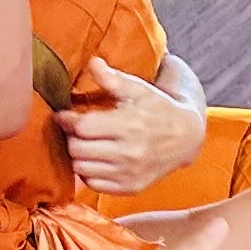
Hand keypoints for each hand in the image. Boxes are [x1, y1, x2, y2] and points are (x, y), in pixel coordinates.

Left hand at [63, 61, 206, 196]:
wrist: (186, 137)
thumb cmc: (158, 108)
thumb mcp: (139, 89)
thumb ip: (113, 78)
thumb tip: (92, 62)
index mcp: (129, 125)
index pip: (82, 127)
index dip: (68, 120)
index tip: (64, 115)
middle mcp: (129, 153)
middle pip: (77, 149)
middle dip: (72, 138)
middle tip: (75, 130)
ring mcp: (129, 173)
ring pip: (81, 169)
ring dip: (78, 156)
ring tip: (85, 144)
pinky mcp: (130, 187)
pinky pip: (94, 185)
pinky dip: (89, 173)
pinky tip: (95, 160)